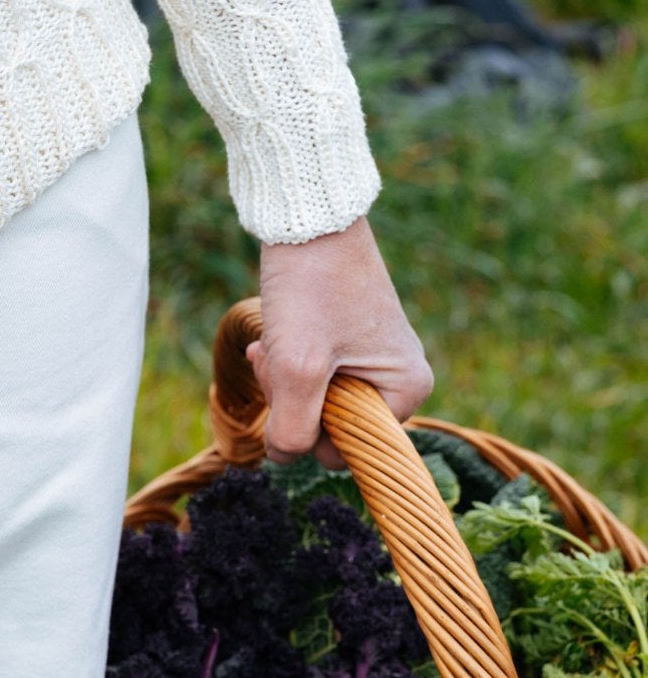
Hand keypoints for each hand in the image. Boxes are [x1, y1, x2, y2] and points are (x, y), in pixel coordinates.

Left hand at [246, 216, 432, 469]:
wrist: (308, 219)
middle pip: (330, 427)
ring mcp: (375, 358)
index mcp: (406, 391)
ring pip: (314, 400)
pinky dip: (286, 363)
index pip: (346, 452)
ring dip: (282, 382)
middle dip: (291, 403)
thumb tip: (286, 458)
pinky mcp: (349, 341)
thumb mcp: (297, 367)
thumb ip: (293, 429)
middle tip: (275, 361)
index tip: (293, 384)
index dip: (308, 429)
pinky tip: (269, 342)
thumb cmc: (311, 289)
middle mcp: (400, 378)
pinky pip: (313, 374)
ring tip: (270, 348)